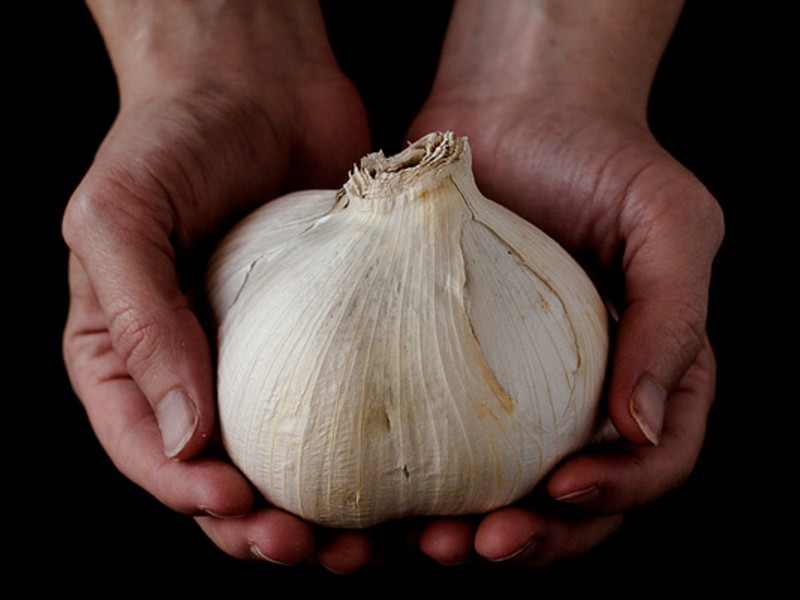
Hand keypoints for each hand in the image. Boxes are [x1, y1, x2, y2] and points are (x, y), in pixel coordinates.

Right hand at [62, 0, 374, 572]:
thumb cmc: (172, 137)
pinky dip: (379, 455)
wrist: (257, 82)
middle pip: (229, 481)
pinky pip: (356, 410)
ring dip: (329, 516)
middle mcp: (203, 373)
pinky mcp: (339, 340)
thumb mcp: (121, 217)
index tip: (240, 510)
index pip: (150, 454)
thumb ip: (138, 322)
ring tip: (370, 540)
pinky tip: (414, 476)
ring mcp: (275, 362)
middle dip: (268, 530)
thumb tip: (180, 437)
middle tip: (318, 547)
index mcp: (133, 359)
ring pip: (298, 466)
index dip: (191, 498)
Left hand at [404, 0, 723, 566]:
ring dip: (462, 532)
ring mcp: (510, 391)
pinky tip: (372, 495)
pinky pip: (430, 440)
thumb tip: (645, 426)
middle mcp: (580, 397)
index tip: (563, 488)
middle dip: (533, 538)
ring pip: (495, 490)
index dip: (618, 492)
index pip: (655, 462)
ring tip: (421, 543)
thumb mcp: (669, 223)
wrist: (513, 111)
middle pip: (571, 502)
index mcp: (647, 374)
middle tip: (480, 544)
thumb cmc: (601, 157)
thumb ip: (673, 320)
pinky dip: (407, 480)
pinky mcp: (443, 370)